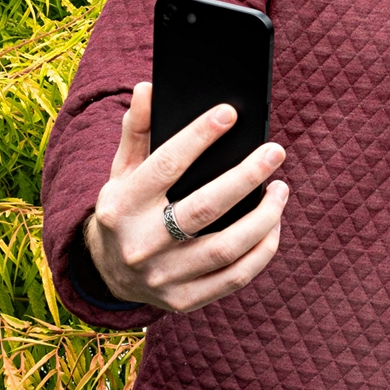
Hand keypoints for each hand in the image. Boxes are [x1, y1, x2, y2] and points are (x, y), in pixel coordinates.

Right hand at [84, 81, 288, 311]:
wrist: (107, 274)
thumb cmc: (126, 208)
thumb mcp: (122, 169)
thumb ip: (137, 129)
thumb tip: (149, 89)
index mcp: (122, 205)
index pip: (165, 165)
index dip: (198, 136)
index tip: (230, 113)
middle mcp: (140, 244)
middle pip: (202, 209)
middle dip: (245, 177)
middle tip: (275, 151)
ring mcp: (162, 277)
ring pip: (225, 249)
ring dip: (263, 217)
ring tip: (281, 189)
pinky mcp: (184, 300)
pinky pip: (234, 278)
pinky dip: (262, 251)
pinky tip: (274, 225)